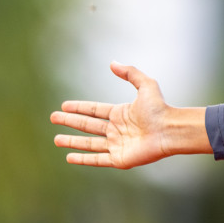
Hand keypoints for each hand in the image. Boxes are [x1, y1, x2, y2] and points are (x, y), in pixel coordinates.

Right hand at [49, 62, 208, 167]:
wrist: (170, 130)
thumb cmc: (160, 109)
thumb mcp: (147, 86)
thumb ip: (131, 73)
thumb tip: (112, 63)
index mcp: (121, 114)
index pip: (95, 110)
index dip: (79, 108)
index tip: (64, 105)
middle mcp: (117, 130)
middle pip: (88, 126)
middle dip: (70, 122)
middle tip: (53, 118)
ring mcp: (118, 145)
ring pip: (89, 144)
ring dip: (72, 142)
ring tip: (56, 140)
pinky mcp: (120, 159)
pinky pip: (97, 160)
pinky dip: (83, 159)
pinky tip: (69, 158)